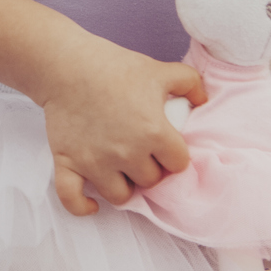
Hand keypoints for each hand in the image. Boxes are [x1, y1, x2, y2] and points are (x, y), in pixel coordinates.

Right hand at [42, 41, 205, 216]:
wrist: (67, 64)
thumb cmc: (114, 66)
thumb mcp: (159, 70)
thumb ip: (190, 82)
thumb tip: (203, 100)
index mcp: (154, 132)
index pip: (178, 165)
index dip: (174, 156)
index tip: (165, 147)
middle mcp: (127, 153)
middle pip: (151, 181)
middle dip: (150, 169)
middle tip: (141, 153)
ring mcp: (95, 162)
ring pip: (119, 196)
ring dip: (123, 186)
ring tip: (121, 170)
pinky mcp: (68, 163)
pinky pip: (72, 198)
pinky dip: (81, 206)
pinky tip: (92, 204)